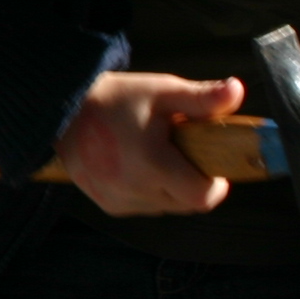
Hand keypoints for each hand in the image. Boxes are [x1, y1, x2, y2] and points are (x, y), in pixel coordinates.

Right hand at [55, 71, 244, 216]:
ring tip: (158, 155)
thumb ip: (201, 98)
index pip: (202, 196)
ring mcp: (120, 201)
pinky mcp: (109, 205)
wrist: (62, 110)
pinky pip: (145, 206)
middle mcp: (135, 190)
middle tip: (184, 151)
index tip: (212, 163)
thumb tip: (237, 91)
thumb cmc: (115, 98)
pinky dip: (150, 192)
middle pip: (187, 204)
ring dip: (172, 188)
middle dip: (194, 182)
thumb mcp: (161, 91)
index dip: (215, 183)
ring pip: (166, 207)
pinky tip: (138, 165)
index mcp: (152, 164)